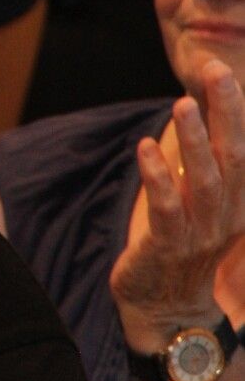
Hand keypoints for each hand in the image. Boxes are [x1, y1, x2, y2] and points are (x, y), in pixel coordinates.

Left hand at [111, 60, 244, 347]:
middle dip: (225, 114)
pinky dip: (158, 177)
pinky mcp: (167, 248)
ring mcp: (199, 234)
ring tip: (182, 105)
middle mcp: (225, 216)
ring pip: (203, 182)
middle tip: (215, 74)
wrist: (167, 311)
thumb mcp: (196, 204)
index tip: (218, 70)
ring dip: (194, 141)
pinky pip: (166, 209)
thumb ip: (198, 165)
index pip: (240, 149)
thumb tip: (193, 116)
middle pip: (231, 158)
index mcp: (235, 202)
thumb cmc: (179, 247)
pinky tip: (145, 149)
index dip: (231, 110)